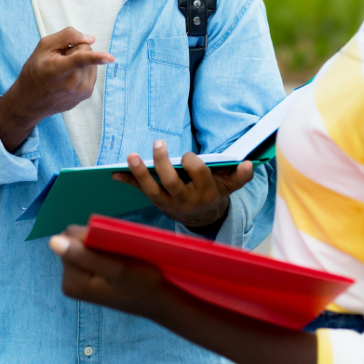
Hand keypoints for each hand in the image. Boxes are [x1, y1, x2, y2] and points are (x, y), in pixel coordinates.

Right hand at [0, 27, 113, 150]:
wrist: (30, 101)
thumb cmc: (35, 70)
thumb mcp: (43, 46)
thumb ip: (66, 36)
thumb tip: (91, 39)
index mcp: (58, 70)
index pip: (80, 60)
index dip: (97, 57)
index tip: (111, 58)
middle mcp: (72, 84)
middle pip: (87, 51)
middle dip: (74, 51)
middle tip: (58, 60)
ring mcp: (81, 92)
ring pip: (92, 62)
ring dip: (79, 62)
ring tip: (62, 71)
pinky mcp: (86, 95)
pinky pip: (92, 72)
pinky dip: (82, 71)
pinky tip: (68, 78)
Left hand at [49, 225, 173, 319]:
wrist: (159, 301)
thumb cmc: (142, 284)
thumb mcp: (115, 269)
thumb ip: (83, 255)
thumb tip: (52, 241)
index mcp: (71, 280)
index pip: (69, 237)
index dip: (92, 236)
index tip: (112, 249)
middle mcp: (68, 281)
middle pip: (73, 241)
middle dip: (94, 241)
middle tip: (118, 256)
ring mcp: (77, 280)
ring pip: (82, 244)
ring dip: (100, 246)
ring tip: (119, 260)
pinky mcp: (86, 278)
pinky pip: (88, 252)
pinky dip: (102, 251)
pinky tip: (117, 262)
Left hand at [111, 140, 253, 228]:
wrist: (203, 219)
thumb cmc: (215, 194)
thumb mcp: (230, 187)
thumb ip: (240, 177)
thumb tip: (249, 164)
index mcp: (206, 193)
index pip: (198, 175)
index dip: (192, 163)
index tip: (188, 155)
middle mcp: (186, 200)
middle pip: (172, 182)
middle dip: (163, 163)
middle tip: (158, 144)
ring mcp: (169, 203)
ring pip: (152, 190)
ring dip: (140, 173)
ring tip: (132, 156)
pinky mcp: (157, 203)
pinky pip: (140, 192)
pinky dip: (128, 182)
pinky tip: (114, 174)